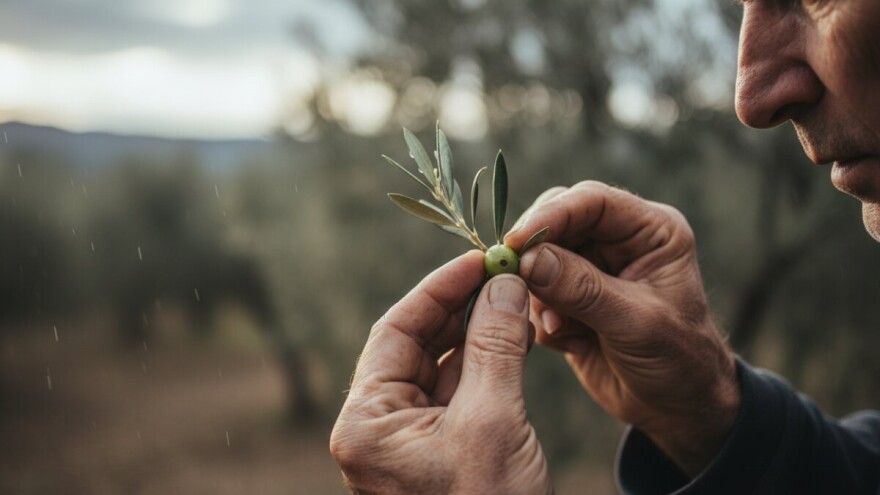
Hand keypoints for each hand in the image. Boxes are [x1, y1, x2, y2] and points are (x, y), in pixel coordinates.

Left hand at [330, 251, 551, 493]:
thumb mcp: (493, 422)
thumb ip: (496, 346)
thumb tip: (504, 283)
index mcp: (366, 424)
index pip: (395, 331)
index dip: (437, 289)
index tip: (475, 259)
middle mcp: (377, 429)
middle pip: (413, 345)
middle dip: (457, 307)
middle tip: (498, 272)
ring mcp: (406, 442)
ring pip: (437, 366)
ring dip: (473, 331)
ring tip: (508, 296)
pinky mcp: (436, 451)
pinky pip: (455, 393)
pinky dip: (481, 363)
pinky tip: (507, 335)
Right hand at [505, 181, 739, 477]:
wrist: (676, 408)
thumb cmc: (678, 361)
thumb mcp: (636, 323)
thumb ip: (583, 289)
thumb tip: (527, 260)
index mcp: (651, 231)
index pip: (593, 201)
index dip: (551, 215)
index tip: (515, 242)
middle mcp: (619, 241)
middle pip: (557, 220)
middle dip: (535, 253)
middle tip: (514, 280)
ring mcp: (592, 268)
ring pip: (538, 258)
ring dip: (539, 294)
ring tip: (562, 329)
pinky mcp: (570, 297)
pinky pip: (535, 293)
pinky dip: (541, 317)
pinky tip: (570, 342)